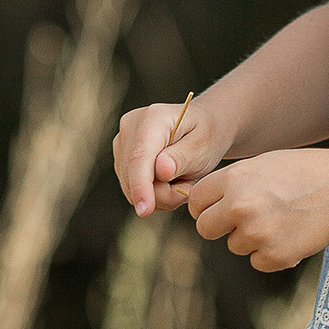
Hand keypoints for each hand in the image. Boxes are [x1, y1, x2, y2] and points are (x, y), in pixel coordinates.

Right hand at [111, 97, 232, 217]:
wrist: (205, 127)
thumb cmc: (207, 135)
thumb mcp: (204, 146)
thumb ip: (182, 158)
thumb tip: (160, 170)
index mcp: (153, 118)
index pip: (139, 157)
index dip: (140, 186)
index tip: (145, 210)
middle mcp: (131, 127)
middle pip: (133, 177)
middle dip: (162, 193)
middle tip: (190, 185)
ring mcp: (123, 143)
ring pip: (131, 188)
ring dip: (159, 195)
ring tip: (182, 179)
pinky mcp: (122, 159)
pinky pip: (132, 190)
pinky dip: (153, 194)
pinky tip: (171, 182)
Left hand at [186, 149, 328, 271]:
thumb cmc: (303, 173)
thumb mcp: (261, 165)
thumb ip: (230, 184)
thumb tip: (203, 206)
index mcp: (234, 179)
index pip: (196, 201)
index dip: (204, 206)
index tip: (215, 208)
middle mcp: (240, 206)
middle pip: (205, 229)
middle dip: (219, 227)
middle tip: (242, 219)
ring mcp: (257, 233)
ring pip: (234, 245)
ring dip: (250, 238)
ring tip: (280, 218)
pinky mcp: (274, 256)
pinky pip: (257, 261)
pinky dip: (270, 253)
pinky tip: (290, 234)